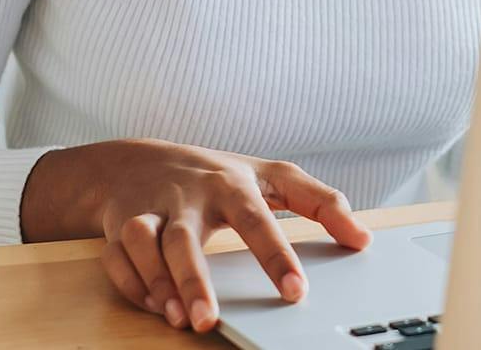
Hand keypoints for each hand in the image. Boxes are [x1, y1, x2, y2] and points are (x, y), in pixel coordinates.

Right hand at [97, 138, 372, 332]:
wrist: (137, 160)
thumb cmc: (214, 175)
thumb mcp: (270, 177)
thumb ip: (319, 201)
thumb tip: (362, 237)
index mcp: (230, 184)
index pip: (258, 219)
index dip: (277, 255)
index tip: (296, 291)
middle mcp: (188, 196)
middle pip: (188, 236)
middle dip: (195, 278)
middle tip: (209, 319)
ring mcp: (149, 210)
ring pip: (146, 245)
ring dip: (159, 284)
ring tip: (180, 318)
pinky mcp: (118, 228)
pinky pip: (119, 260)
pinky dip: (133, 285)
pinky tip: (155, 307)